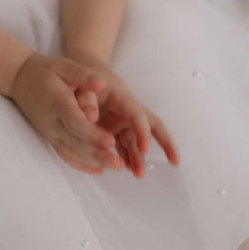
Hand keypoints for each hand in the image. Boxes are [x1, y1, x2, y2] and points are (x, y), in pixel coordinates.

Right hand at [10, 53, 125, 173]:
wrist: (20, 79)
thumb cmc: (45, 71)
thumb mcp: (64, 66)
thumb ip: (83, 75)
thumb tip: (102, 83)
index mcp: (58, 102)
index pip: (76, 123)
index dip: (93, 134)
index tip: (112, 142)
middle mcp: (52, 122)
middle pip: (75, 143)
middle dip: (98, 155)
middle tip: (119, 164)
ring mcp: (50, 132)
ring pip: (71, 152)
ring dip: (93, 162)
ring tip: (115, 166)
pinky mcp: (50, 137)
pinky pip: (65, 154)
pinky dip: (81, 164)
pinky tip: (98, 170)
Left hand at [73, 56, 180, 177]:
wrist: (82, 74)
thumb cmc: (84, 77)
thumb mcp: (82, 83)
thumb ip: (86, 98)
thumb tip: (90, 117)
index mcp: (123, 98)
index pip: (138, 114)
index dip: (143, 131)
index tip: (145, 148)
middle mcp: (125, 112)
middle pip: (148, 128)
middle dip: (157, 145)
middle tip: (167, 163)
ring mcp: (119, 122)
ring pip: (134, 141)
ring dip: (138, 157)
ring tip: (138, 175)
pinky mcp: (111, 131)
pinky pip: (122, 146)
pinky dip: (125, 158)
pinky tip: (127, 169)